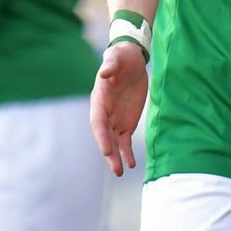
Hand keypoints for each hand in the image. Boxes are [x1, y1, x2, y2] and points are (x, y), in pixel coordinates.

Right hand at [90, 42, 149, 175]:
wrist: (132, 59)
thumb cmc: (121, 57)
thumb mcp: (116, 58)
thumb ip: (111, 65)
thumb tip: (104, 73)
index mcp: (99, 100)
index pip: (98, 122)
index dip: (101, 137)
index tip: (106, 150)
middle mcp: (104, 113)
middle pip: (105, 137)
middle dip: (109, 154)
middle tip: (116, 169)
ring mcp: (115, 119)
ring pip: (114, 142)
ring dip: (117, 157)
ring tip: (121, 172)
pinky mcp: (126, 122)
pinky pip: (125, 140)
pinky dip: (127, 152)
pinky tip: (132, 164)